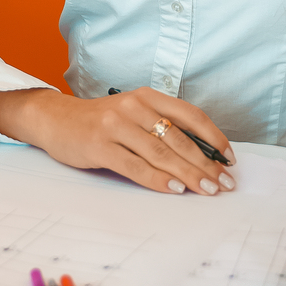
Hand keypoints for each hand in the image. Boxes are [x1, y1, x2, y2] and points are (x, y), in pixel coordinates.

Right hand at [0, 86, 234, 195]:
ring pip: (161, 153)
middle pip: (179, 138)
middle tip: (224, 183)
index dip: (213, 138)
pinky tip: (174, 189)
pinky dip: (157, 179)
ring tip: (207, 190)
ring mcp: (115, 125)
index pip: (190, 115)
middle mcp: (134, 106)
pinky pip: (135, 166)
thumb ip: (162, 128)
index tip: (229, 159)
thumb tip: (202, 157)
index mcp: (147, 96)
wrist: (56, 119)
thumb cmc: (102, 122)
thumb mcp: (134, 114)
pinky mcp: (99, 146)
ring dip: (188, 175)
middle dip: (206, 164)